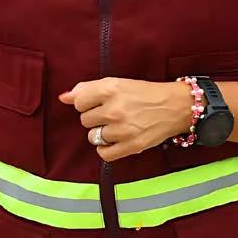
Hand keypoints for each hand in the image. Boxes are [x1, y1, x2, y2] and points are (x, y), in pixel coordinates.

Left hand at [59, 77, 190, 161]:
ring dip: (102, 133)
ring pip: (93, 136)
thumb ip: (86, 88)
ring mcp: (123, 129)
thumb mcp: (115, 83)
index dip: (86, 103)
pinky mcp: (132, 146)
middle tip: (111, 113)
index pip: (78, 101)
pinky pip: (104, 154)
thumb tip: (63, 97)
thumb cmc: (143, 93)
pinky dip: (106, 149)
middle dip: (95, 117)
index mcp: (110, 89)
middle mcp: (115, 109)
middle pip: (84, 120)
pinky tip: (115, 140)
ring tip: (116, 126)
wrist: (174, 106)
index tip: (97, 103)